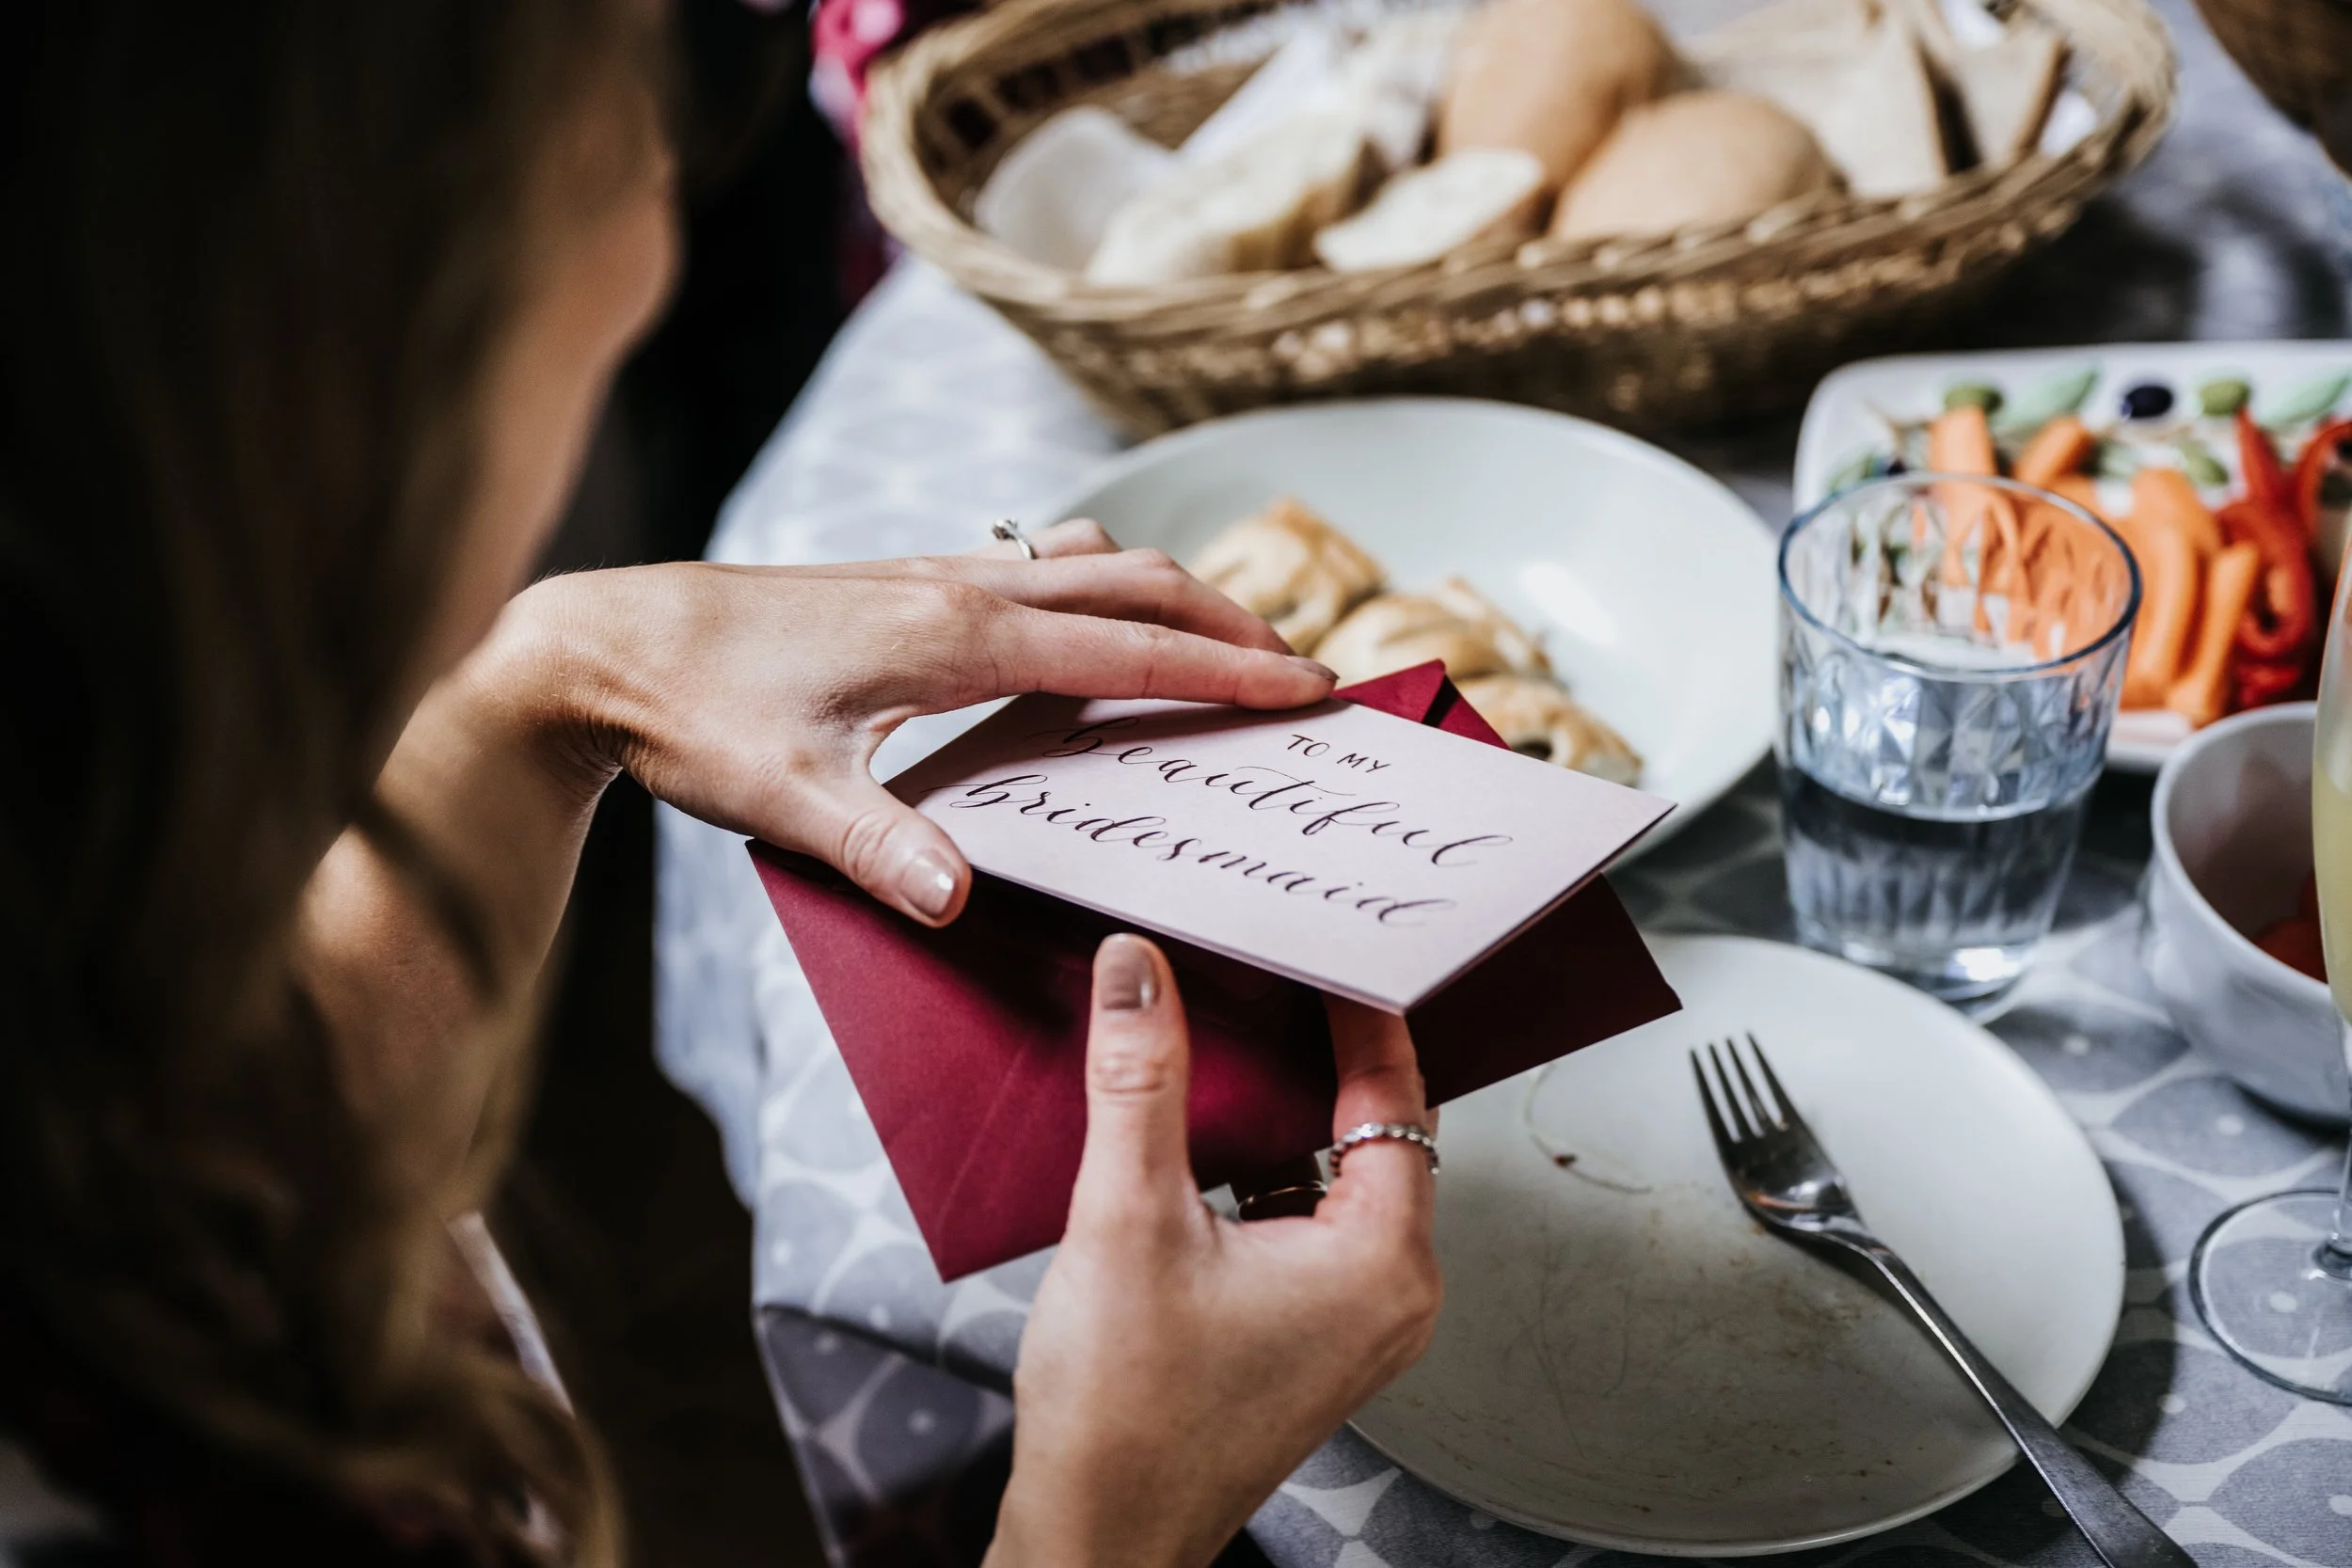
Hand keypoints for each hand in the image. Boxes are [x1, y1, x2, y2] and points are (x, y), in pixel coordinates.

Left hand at [502, 521, 1334, 923]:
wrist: (604, 641)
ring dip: (1169, 595)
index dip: (1226, 670)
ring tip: (1223, 641)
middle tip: (1300, 667)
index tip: (1306, 685)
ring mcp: (934, 574)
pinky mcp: (905, 581)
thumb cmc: (692, 715)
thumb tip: (964, 902)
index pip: (1127, 648)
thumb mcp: (786, 796)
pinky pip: (1037, 567)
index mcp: (957, 637)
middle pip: (1133, 583)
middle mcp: (961, 587)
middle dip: (1228, 621)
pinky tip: (1090, 619)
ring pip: (1089, 563)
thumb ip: (882, 847)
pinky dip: (1100, 587)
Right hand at [986, 936, 1441, 1567]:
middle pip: (1372, 1126)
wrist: (1095, 1536)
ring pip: (1331, 1169)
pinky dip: (1257, 1162)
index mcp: (1383, 1262)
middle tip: (1269, 965)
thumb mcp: (1127, 1219)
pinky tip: (1193, 1121)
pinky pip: (1301, 1213)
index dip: (1355, 1007)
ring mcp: (1351, 1315)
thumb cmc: (1125, 1419)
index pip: (1393, 1093)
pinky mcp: (1307, 1329)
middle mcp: (1390, 1290)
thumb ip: (1141, 1080)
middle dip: (1316, 1046)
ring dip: (1278, 1105)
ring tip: (1223, 1025)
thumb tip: (1141, 971)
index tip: (1316, 939)